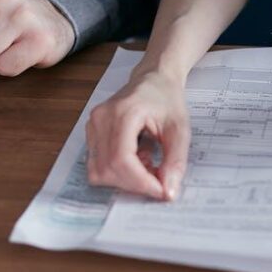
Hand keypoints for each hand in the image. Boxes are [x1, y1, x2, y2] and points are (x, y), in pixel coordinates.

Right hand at [86, 70, 190, 200]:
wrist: (154, 79)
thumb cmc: (167, 98)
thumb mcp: (180, 129)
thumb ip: (175, 161)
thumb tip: (168, 192)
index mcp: (124, 112)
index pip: (122, 159)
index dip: (140, 182)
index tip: (161, 191)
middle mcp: (102, 118)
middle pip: (108, 169)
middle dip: (134, 183)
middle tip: (158, 179)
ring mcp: (92, 125)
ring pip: (99, 171)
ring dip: (125, 179)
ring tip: (147, 164)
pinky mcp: (91, 132)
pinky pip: (97, 165)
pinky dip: (117, 172)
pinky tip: (136, 159)